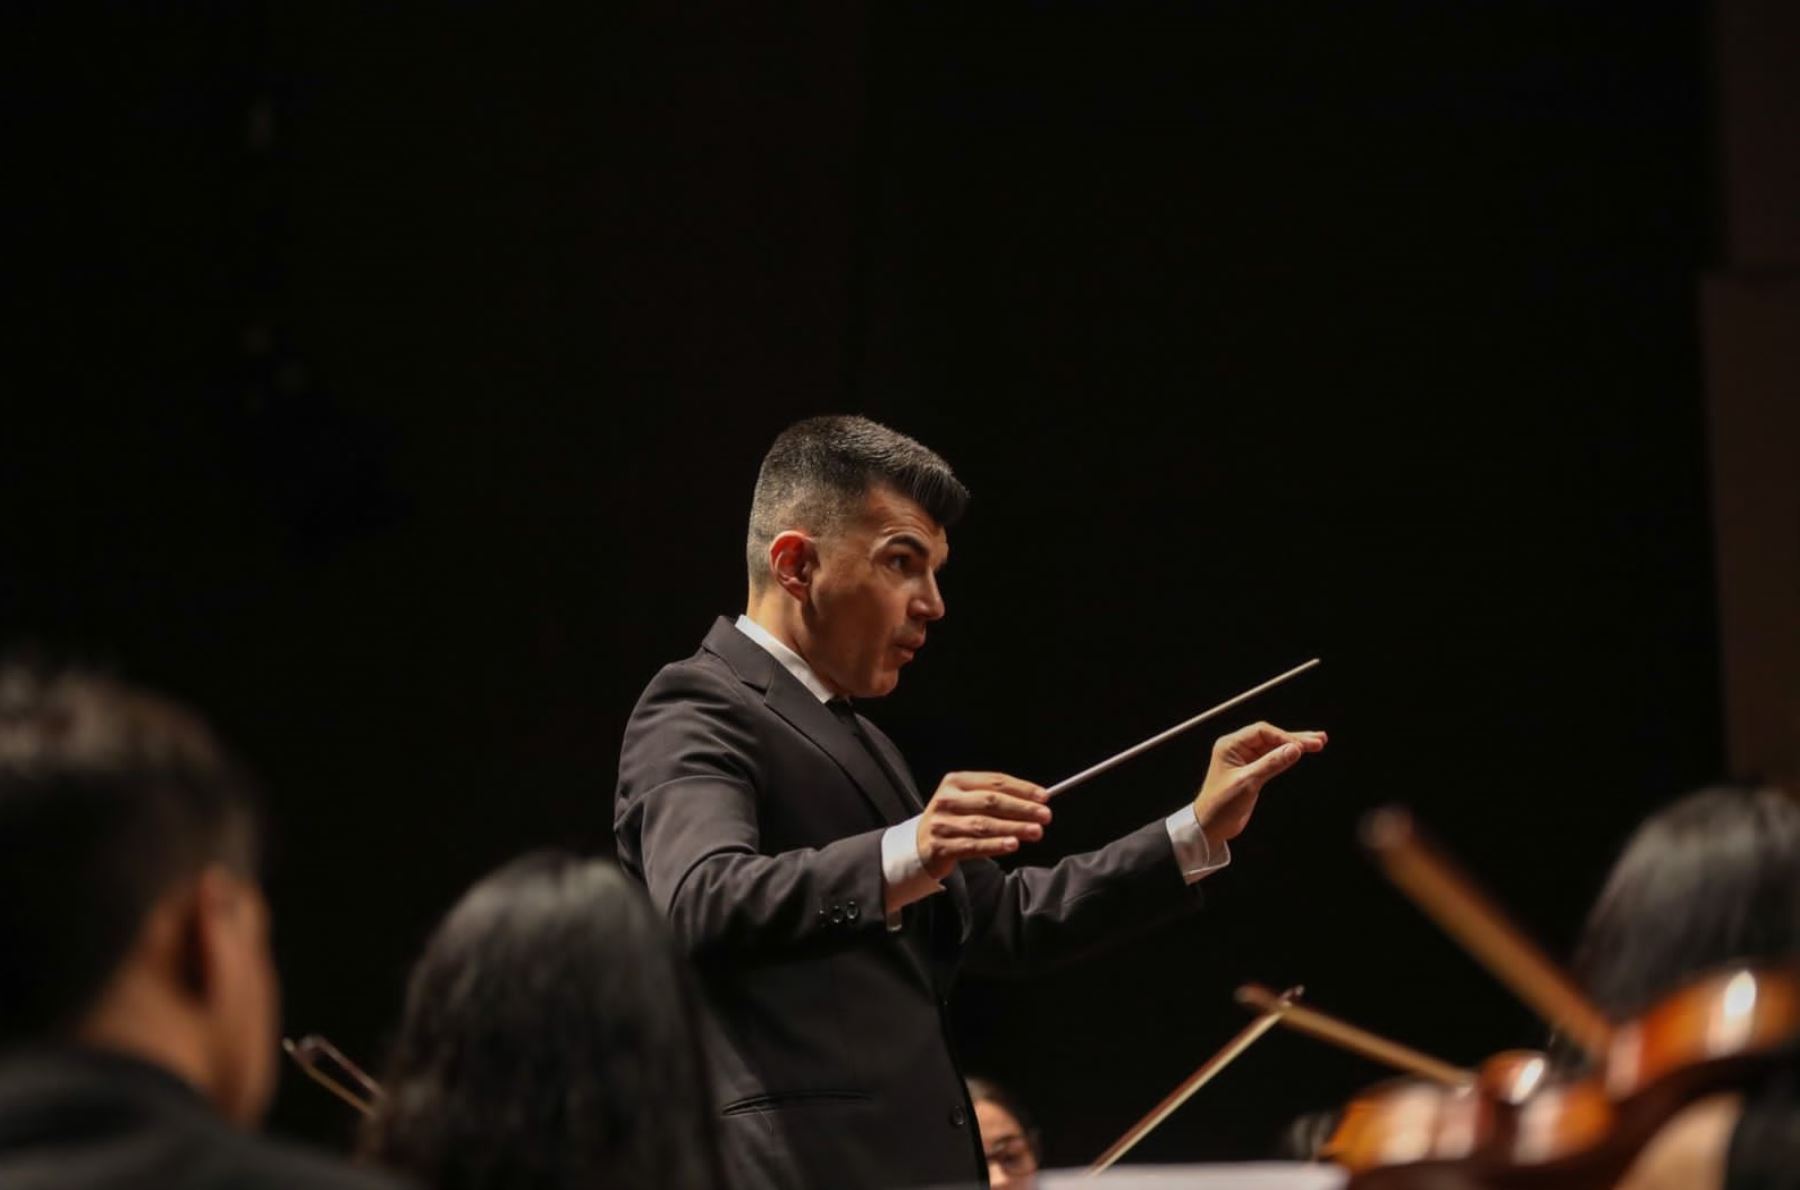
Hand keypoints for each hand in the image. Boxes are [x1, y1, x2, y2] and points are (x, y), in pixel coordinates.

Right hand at [916, 772, 1051, 880]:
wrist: (920, 845)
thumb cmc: (953, 819)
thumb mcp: (966, 801)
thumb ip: (995, 798)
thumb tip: (1035, 802)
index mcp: (955, 782)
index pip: (994, 781)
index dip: (1022, 788)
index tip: (1044, 797)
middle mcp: (947, 800)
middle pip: (990, 801)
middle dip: (1021, 808)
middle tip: (1045, 816)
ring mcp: (942, 824)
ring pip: (984, 824)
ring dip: (1013, 828)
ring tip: (1035, 831)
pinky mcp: (941, 847)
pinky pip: (973, 845)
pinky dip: (995, 845)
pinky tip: (1012, 845)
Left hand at [1192, 722, 1326, 847]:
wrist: (1211, 827)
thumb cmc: (1220, 805)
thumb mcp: (1247, 782)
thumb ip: (1271, 764)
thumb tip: (1294, 749)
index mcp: (1230, 745)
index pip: (1262, 732)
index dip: (1285, 737)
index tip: (1303, 745)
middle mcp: (1237, 749)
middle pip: (1271, 736)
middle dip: (1295, 738)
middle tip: (1319, 739)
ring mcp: (1245, 759)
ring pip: (1274, 747)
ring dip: (1295, 746)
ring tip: (1318, 743)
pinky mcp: (1252, 771)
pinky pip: (1273, 758)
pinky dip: (1287, 757)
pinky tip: (1300, 754)